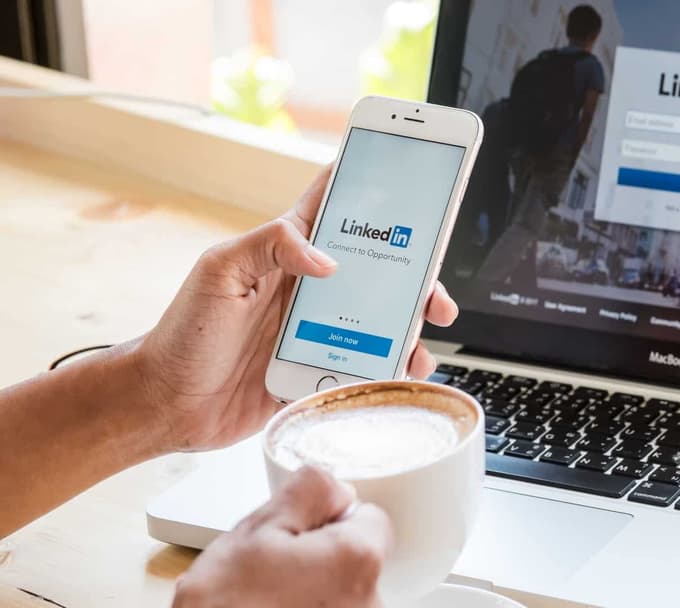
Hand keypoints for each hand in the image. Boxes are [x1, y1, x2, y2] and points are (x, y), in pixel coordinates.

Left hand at [136, 167, 458, 450]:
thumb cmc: (184, 334)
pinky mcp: (319, 369)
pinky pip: (366, 365)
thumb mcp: (219, 272)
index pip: (332, 209)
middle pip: (375, 271)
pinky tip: (400, 374)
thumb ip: (269, 245)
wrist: (167, 405)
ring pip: (380, 321)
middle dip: (413, 276)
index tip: (405, 178)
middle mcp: (308, 289)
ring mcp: (317, 331)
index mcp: (285, 254)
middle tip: (433, 292)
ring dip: (409, 329)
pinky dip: (390, 369)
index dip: (366, 189)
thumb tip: (327, 259)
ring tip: (421, 343)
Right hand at [173, 467, 390, 607]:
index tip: (297, 539)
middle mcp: (372, 601)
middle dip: (323, 558)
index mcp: (358, 560)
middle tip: (275, 573)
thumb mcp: (257, 529)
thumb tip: (340, 489)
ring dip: (317, 591)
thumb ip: (310, 491)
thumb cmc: (223, 606)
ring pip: (345, 591)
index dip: (329, 522)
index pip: (371, 518)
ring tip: (271, 601)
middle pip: (359, 558)